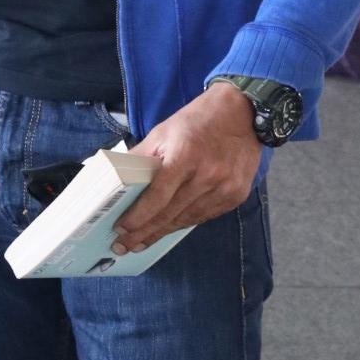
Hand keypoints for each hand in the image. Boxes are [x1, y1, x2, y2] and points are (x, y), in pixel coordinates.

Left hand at [110, 83, 261, 253]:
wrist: (243, 113)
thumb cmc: (197, 121)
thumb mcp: (163, 132)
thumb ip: (141, 157)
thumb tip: (116, 180)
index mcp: (185, 155)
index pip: (157, 196)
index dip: (138, 217)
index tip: (120, 229)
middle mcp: (207, 175)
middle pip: (170, 214)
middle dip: (144, 232)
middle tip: (124, 246)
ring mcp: (225, 188)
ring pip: (187, 219)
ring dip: (163, 232)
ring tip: (142, 242)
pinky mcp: (236, 195)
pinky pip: (204, 216)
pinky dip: (185, 222)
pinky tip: (169, 228)